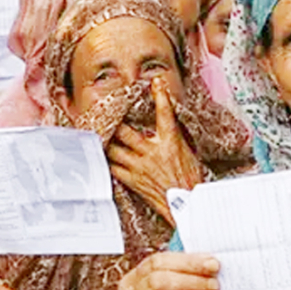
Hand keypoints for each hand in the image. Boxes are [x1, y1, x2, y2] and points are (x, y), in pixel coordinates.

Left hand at [107, 78, 202, 225]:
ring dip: (106, 141)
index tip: (155, 83)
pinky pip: (113, 167)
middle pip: (125, 131)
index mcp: (170, 143)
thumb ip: (175, 137)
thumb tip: (169, 123)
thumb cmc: (190, 181)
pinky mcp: (133, 180)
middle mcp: (152, 153)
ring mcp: (140, 167)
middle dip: (114, 120)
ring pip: (114, 149)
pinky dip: (107, 160)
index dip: (160, 96)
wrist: (187, 206)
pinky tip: (103, 155)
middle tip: (106, 111)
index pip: (165, 114)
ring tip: (99, 132)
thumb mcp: (189, 153)